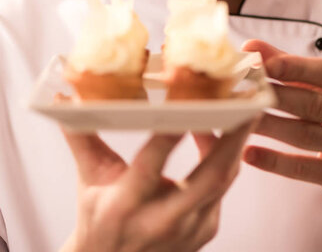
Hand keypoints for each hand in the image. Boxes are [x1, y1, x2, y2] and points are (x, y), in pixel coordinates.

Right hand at [59, 121, 253, 251]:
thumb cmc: (98, 215)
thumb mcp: (88, 178)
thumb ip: (82, 136)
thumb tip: (66, 99)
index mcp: (126, 205)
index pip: (151, 165)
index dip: (171, 135)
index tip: (189, 104)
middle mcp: (163, 220)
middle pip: (209, 176)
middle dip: (233, 138)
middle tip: (248, 104)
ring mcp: (190, 230)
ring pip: (223, 180)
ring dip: (235, 141)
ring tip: (241, 106)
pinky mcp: (206, 230)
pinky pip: (222, 187)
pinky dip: (225, 156)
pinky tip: (220, 131)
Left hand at [242, 39, 321, 210]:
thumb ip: (292, 65)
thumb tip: (252, 46)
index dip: (295, 68)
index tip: (264, 63)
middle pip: (314, 104)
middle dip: (275, 95)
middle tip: (243, 89)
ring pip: (305, 135)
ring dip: (268, 125)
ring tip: (237, 116)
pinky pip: (302, 168)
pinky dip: (273, 161)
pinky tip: (248, 152)